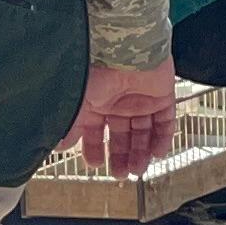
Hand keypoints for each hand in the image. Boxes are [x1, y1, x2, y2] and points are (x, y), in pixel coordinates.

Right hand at [68, 61, 178, 177]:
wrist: (126, 49)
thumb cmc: (99, 69)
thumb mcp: (80, 102)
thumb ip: (72, 126)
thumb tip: (59, 146)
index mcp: (98, 102)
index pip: (96, 132)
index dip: (95, 148)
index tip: (96, 164)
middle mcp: (120, 102)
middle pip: (122, 135)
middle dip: (120, 156)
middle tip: (120, 174)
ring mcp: (142, 99)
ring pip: (144, 132)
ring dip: (141, 152)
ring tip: (138, 169)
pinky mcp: (163, 95)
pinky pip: (166, 121)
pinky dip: (163, 138)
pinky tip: (158, 154)